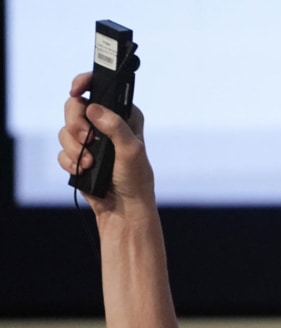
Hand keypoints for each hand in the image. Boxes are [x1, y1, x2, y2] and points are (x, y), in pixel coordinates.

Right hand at [57, 72, 154, 215]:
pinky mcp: (78, 155)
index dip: (85, 83)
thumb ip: (115, 127)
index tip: (76, 90)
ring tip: (89, 163)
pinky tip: (82, 170)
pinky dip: (69, 161)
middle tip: (86, 139)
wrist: (124, 208)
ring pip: (65, 129)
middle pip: (74, 107)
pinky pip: (61, 150)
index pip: (101, 88)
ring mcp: (90, 140)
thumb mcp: (132, 150)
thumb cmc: (135, 179)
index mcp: (123, 116)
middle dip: (75, 123)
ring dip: (74, 147)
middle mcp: (105, 124)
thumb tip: (93, 109)